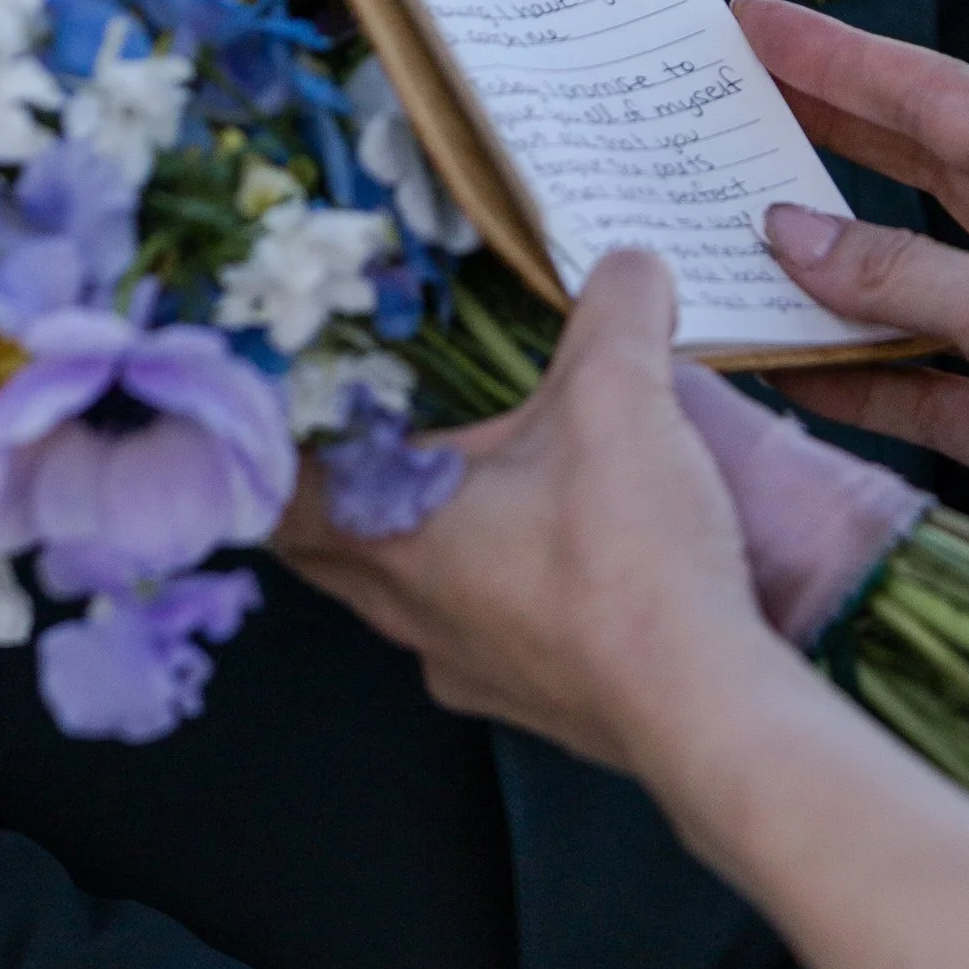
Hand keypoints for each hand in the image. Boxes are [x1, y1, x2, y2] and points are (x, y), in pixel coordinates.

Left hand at [282, 250, 771, 775]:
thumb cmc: (631, 561)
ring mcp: (463, 664)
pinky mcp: (524, 696)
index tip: (274, 401)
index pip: (272, 494)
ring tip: (460, 476)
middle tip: (362, 420)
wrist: (706, 706)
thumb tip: (626, 262)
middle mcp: (408, 609)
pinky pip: (475, 632)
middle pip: (325, 545)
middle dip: (335, 483)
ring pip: (400, 593)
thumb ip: (616, 301)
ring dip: (413, 537)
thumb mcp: (622, 389)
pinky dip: (487, 587)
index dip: (262, 445)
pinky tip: (544, 550)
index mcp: (393, 532)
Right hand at [739, 0, 968, 543]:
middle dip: (825, 136)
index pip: (932, 95)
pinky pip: (916, 381)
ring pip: (908, 280)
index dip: (839, 59)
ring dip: (829, 267)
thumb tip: (785, 233)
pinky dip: (853, 373)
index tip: (756, 24)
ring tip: (736, 232)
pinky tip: (786, 361)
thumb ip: (893, 273)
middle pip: (915, 169)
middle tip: (733, 102)